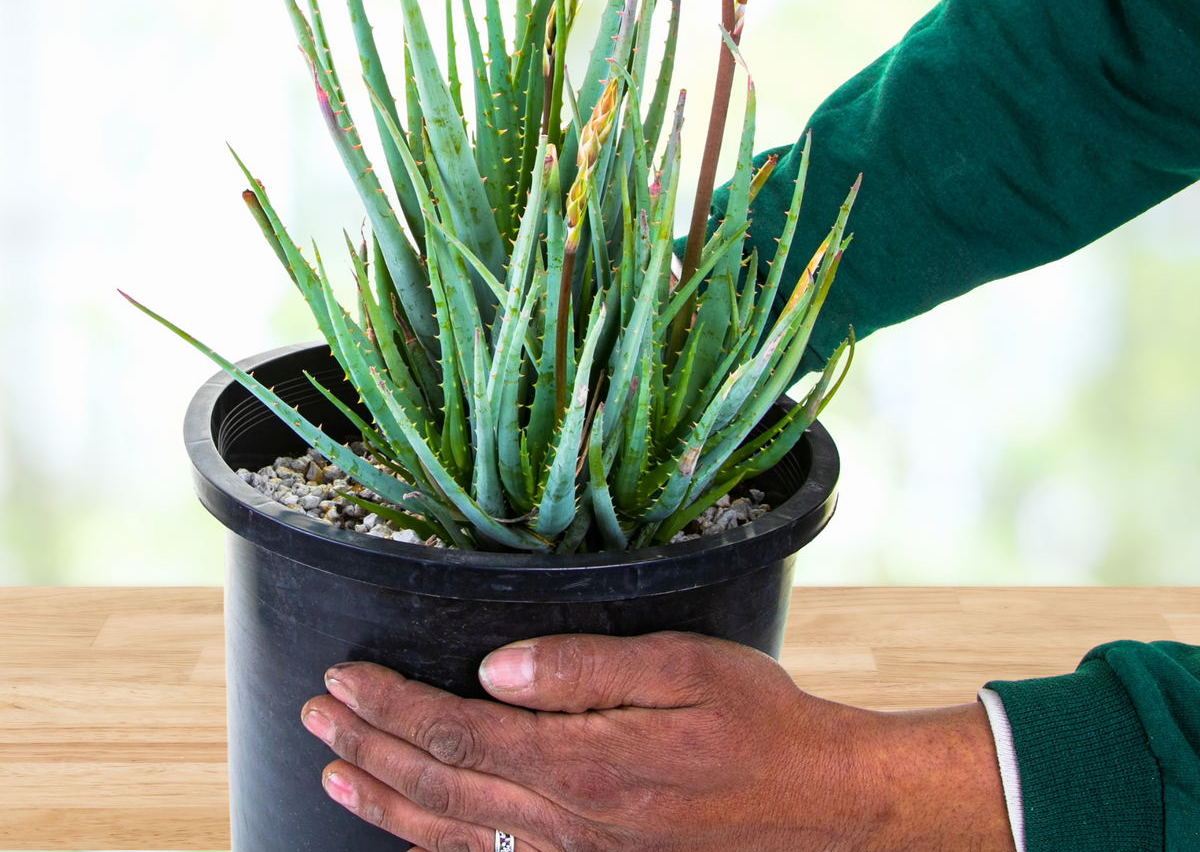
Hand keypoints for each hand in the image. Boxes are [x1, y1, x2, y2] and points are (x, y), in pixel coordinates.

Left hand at [300, 631, 1013, 851]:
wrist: (819, 803)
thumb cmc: (758, 722)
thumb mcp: (683, 667)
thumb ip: (584, 669)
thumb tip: (494, 669)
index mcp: (582, 764)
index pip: (457, 735)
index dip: (391, 706)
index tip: (345, 675)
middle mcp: (566, 821)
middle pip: (440, 785)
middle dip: (370, 745)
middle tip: (316, 713)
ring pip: (454, 832)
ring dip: (386, 799)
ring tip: (335, 769)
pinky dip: (438, 842)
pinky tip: (414, 827)